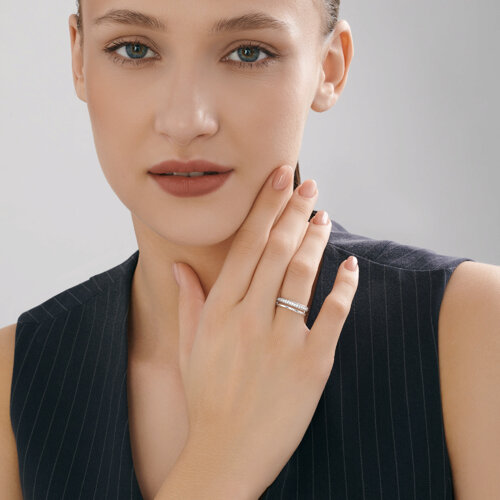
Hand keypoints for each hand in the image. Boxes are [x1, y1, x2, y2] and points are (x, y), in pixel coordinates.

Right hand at [173, 165, 358, 495]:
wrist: (225, 454)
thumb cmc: (205, 399)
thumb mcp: (187, 348)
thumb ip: (187, 301)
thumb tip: (179, 265)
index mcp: (219, 309)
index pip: (247, 244)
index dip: (265, 207)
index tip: (280, 179)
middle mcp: (249, 317)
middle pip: (278, 250)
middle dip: (295, 211)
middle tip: (309, 187)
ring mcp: (282, 339)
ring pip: (305, 273)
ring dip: (317, 240)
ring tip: (324, 218)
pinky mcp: (312, 363)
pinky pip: (333, 313)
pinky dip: (345, 286)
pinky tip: (351, 266)